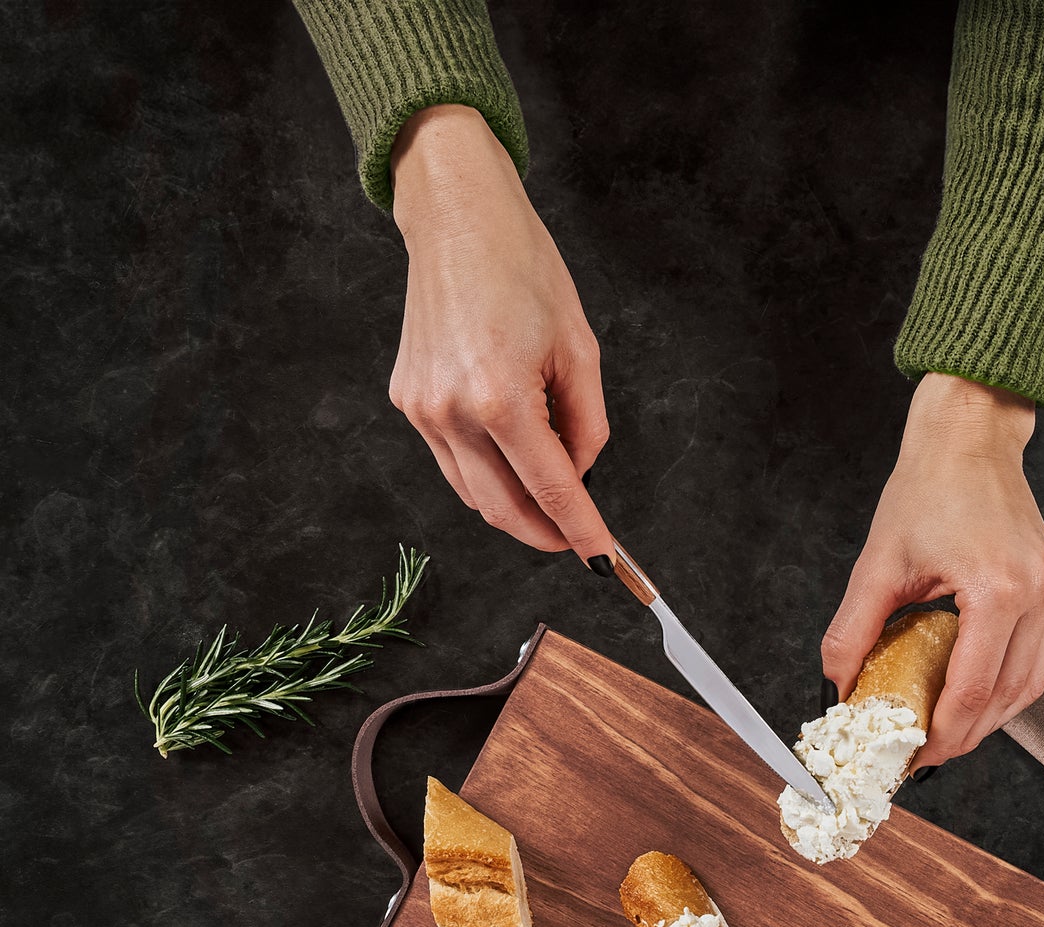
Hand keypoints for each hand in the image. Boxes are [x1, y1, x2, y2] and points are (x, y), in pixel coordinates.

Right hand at [388, 105, 612, 563]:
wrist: (456, 218)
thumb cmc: (522, 269)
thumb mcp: (580, 348)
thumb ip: (587, 425)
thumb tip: (580, 476)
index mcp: (501, 398)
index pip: (552, 491)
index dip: (582, 532)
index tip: (604, 560)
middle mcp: (453, 412)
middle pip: (505, 509)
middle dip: (546, 534)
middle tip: (577, 539)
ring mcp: (422, 410)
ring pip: (474, 495)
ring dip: (515, 508)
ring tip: (550, 495)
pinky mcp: (407, 401)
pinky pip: (452, 462)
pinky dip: (486, 474)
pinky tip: (511, 455)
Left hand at [821, 373, 1043, 767]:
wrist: (969, 438)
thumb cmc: (927, 488)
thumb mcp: (877, 564)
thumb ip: (853, 632)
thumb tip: (838, 686)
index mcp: (997, 588)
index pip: (972, 690)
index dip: (943, 735)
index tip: (915, 758)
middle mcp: (1039, 593)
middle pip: (1007, 697)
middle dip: (966, 736)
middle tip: (927, 754)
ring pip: (1030, 685)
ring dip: (990, 717)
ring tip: (949, 732)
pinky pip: (1039, 657)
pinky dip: (1007, 685)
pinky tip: (975, 695)